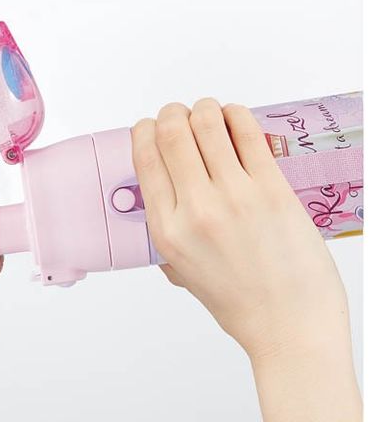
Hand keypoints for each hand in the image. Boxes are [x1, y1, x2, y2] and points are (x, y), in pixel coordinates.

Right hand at [132, 98, 360, 420]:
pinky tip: (234, 117)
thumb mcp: (182, 270)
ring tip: (207, 114)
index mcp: (168, 230)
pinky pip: (248, 132)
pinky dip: (236, 114)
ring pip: (207, 122)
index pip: (145, 158)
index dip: (144, 131)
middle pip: (171, 131)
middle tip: (178, 115)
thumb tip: (160, 190)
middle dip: (171, 112)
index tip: (150, 127)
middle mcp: (196, 209)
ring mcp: (236, 196)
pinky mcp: (272, 188)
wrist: (287, 323)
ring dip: (203, 108)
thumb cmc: (237, 300)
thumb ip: (165, 229)